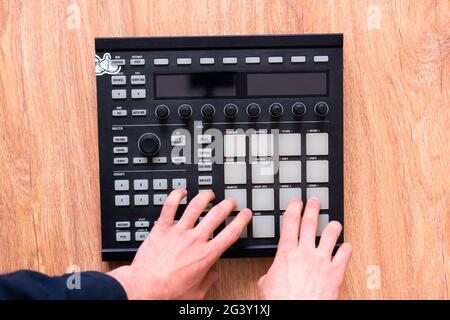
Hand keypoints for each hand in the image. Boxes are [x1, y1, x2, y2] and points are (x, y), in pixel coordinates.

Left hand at [108, 189, 251, 299]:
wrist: (144, 288)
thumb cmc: (167, 292)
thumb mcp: (196, 293)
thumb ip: (208, 281)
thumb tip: (214, 275)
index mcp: (206, 255)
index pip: (230, 233)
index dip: (241, 221)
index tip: (245, 214)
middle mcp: (194, 240)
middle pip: (216, 215)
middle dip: (227, 205)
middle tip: (231, 201)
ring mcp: (178, 232)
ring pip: (195, 206)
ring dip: (205, 197)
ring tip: (209, 193)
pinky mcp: (162, 229)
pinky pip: (169, 206)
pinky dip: (176, 196)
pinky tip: (181, 191)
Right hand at [258, 197, 351, 299]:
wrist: (297, 313)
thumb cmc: (281, 301)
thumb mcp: (265, 284)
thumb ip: (272, 273)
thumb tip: (272, 275)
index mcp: (286, 252)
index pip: (290, 222)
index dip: (293, 208)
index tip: (296, 201)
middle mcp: (305, 253)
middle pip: (310, 223)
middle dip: (312, 209)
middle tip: (315, 201)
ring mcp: (322, 261)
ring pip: (330, 235)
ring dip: (333, 226)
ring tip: (334, 222)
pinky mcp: (335, 273)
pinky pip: (344, 255)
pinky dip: (346, 248)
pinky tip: (346, 246)